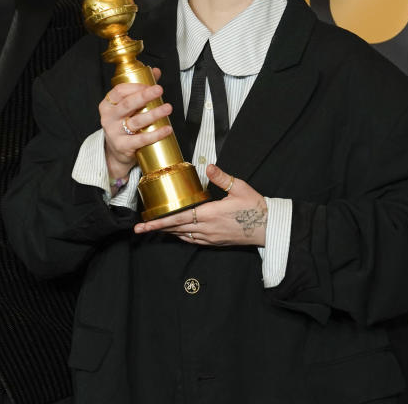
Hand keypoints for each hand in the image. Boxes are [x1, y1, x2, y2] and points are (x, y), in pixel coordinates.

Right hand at [100, 68, 172, 180]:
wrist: (116, 152)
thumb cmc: (123, 124)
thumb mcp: (127, 107)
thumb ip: (140, 89)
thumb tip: (156, 71)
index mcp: (107, 105)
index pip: (119, 91)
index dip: (135, 86)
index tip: (150, 85)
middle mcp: (108, 118)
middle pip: (127, 104)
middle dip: (144, 96)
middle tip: (160, 90)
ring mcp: (114, 133)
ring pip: (136, 121)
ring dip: (154, 114)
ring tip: (168, 108)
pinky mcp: (123, 146)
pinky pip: (141, 139)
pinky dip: (156, 134)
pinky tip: (167, 129)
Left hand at [133, 164, 268, 246]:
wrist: (268, 227)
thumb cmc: (255, 207)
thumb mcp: (240, 188)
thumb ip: (222, 178)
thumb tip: (209, 166)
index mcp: (209, 214)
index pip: (178, 219)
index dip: (160, 222)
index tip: (145, 224)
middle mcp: (207, 229)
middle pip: (176, 229)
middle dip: (156, 229)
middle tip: (139, 230)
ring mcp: (211, 237)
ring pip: (183, 235)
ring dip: (168, 232)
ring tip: (154, 229)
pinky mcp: (216, 241)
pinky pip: (193, 240)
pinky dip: (182, 236)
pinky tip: (177, 233)